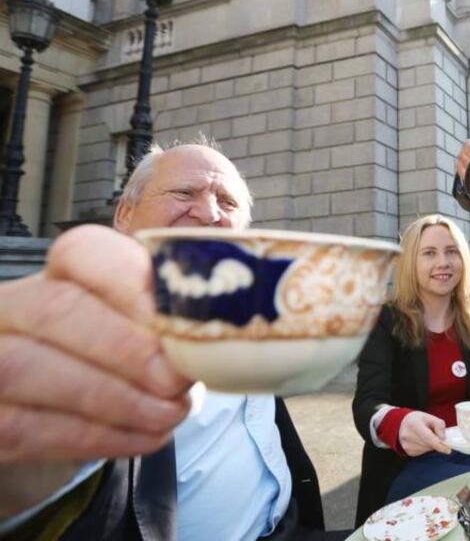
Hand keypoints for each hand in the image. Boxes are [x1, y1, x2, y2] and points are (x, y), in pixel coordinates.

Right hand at [0, 225, 191, 463]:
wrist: (57, 413)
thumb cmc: (118, 359)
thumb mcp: (145, 331)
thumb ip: (174, 322)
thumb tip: (227, 334)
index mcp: (62, 274)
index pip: (83, 252)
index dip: (129, 281)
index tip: (178, 316)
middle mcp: (13, 307)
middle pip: (55, 309)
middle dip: (124, 348)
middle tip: (176, 381)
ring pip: (29, 368)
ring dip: (112, 398)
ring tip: (168, 414)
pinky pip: (27, 426)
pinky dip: (96, 436)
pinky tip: (143, 437)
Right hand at [398, 411, 451, 456]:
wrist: (401, 424)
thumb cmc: (417, 420)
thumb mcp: (429, 417)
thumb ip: (439, 425)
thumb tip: (443, 438)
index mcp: (414, 424)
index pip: (429, 439)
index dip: (440, 445)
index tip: (448, 449)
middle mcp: (408, 436)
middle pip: (429, 445)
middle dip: (436, 442)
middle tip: (435, 435)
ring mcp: (407, 445)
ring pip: (427, 449)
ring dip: (430, 445)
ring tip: (425, 436)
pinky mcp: (408, 451)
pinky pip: (423, 452)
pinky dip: (425, 447)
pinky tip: (421, 440)